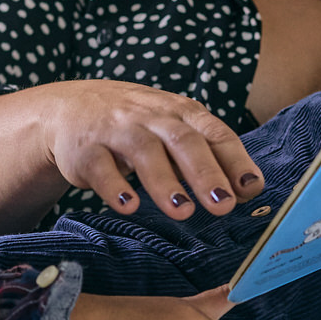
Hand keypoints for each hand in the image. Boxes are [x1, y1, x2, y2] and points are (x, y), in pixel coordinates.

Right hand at [31, 80, 263, 221]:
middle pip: (182, 141)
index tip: (250, 188)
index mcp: (180, 112)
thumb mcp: (172, 128)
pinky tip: (128, 206)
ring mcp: (116, 130)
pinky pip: (100, 167)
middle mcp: (151, 116)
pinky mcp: (85, 149)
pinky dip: (115, 187)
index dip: (234, 160)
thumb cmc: (136, 123)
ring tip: (183, 212)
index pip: (214, 133)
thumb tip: (246, 190)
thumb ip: (206, 155)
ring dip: (164, 183)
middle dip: (204, 173)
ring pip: (144, 152)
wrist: (70, 107)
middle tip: (222, 205)